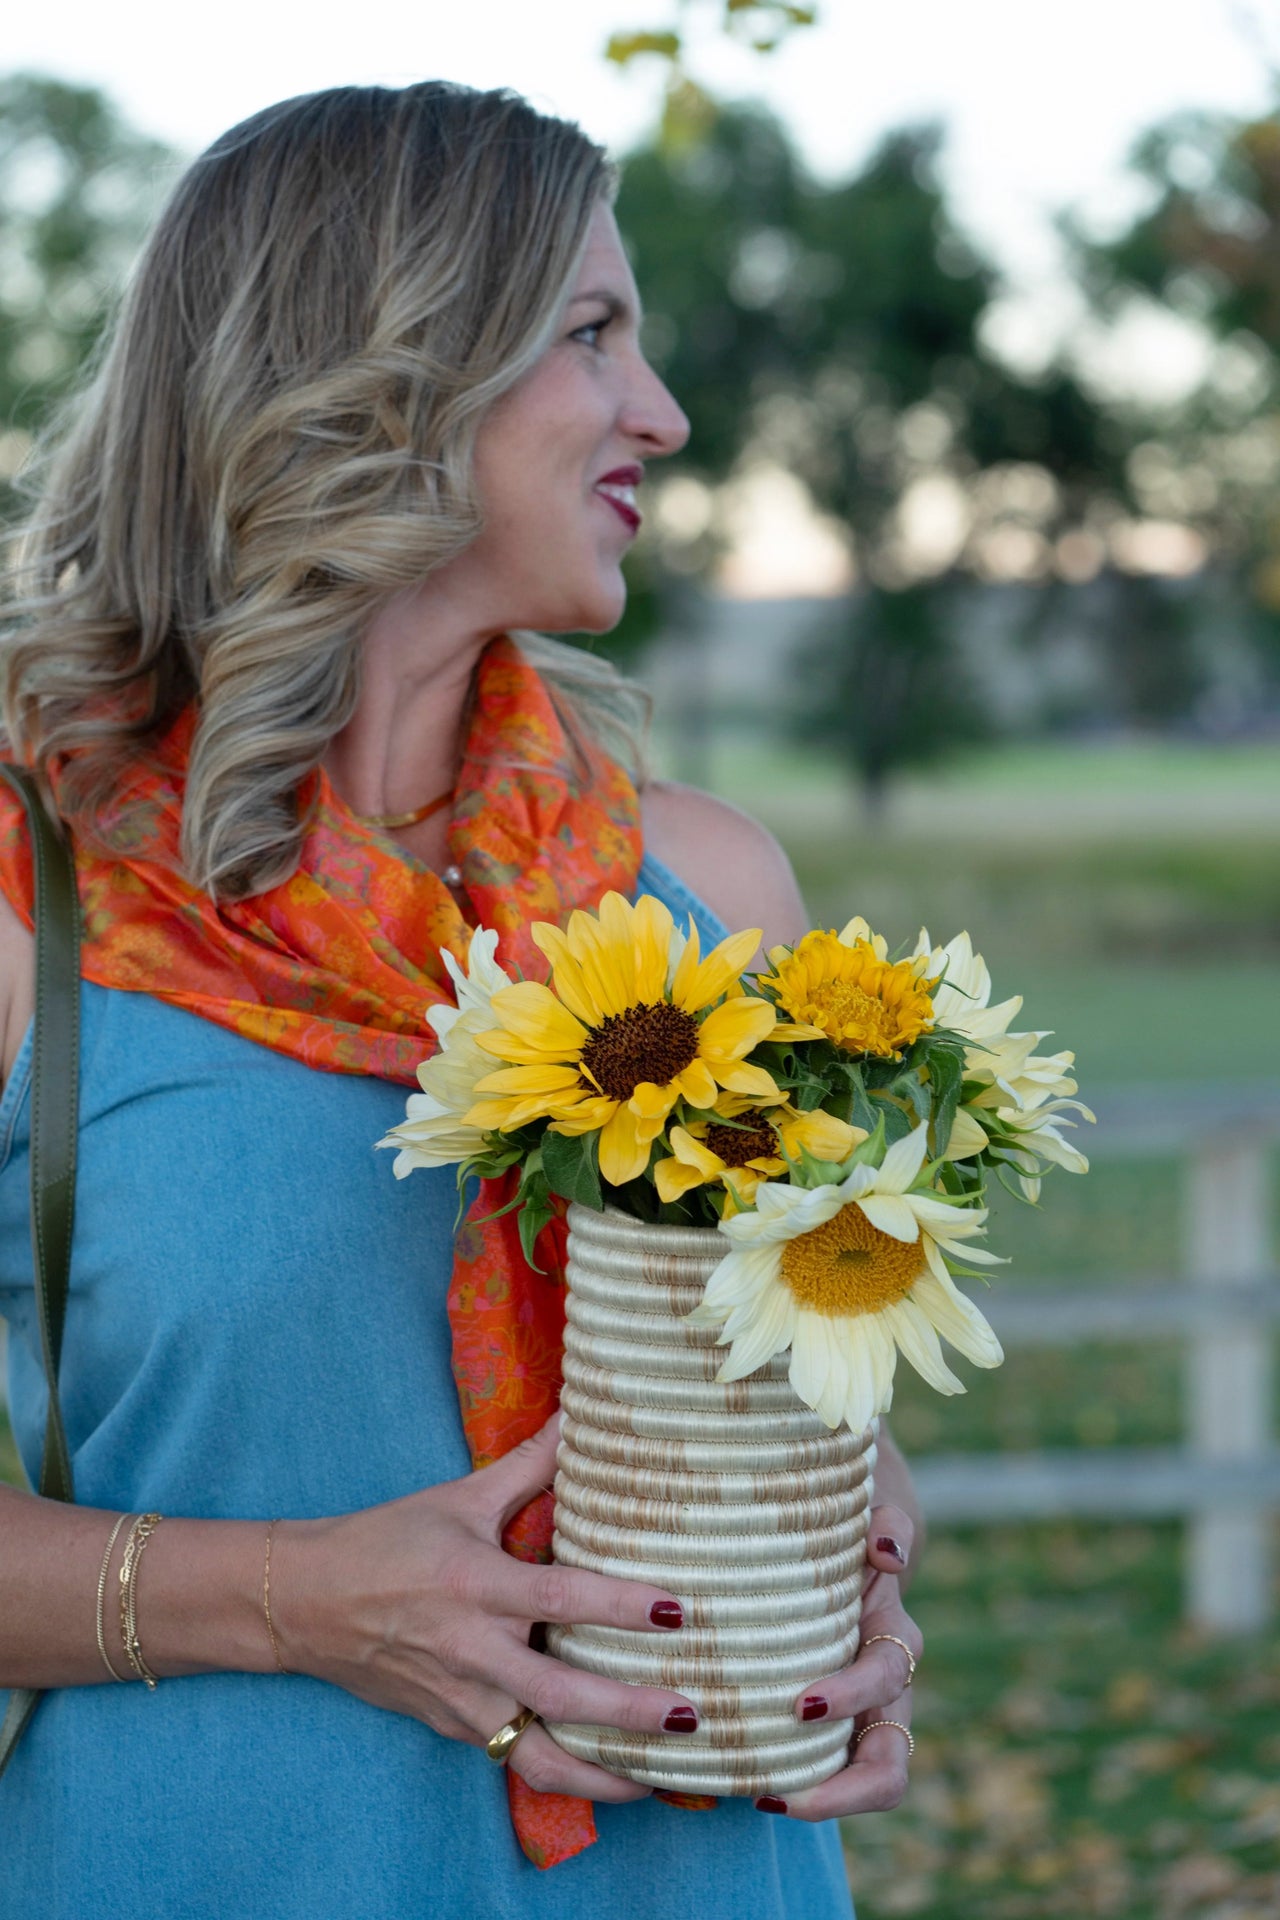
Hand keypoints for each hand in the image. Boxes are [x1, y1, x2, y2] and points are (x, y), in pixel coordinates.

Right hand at [274, 1414, 698, 1801]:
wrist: (306, 1603)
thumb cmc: (387, 1541)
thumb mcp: (459, 1498)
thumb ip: (529, 1465)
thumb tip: (578, 1413)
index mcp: (475, 1586)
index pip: (558, 1599)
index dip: (619, 1607)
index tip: (677, 1610)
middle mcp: (471, 1651)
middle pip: (559, 1695)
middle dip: (628, 1711)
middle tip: (691, 1713)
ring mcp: (461, 1700)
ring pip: (539, 1756)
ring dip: (602, 1774)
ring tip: (661, 1778)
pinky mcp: (453, 1728)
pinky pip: (516, 1761)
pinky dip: (566, 1777)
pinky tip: (612, 1778)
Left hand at [756, 1501, 921, 1821]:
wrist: (848, 1548)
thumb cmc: (849, 1534)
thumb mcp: (870, 1519)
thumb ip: (886, 1525)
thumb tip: (888, 1553)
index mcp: (892, 1637)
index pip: (885, 1679)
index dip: (851, 1697)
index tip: (801, 1705)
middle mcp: (886, 1689)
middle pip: (889, 1764)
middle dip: (843, 1787)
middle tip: (781, 1786)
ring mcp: (867, 1718)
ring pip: (873, 1784)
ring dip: (825, 1802)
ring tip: (763, 1799)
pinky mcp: (839, 1733)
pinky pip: (830, 1776)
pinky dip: (801, 1792)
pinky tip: (748, 1789)